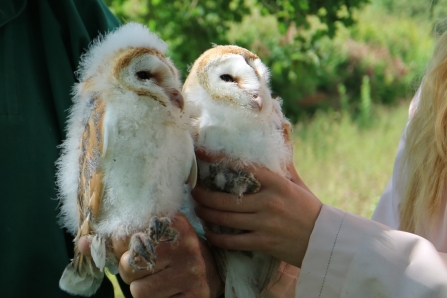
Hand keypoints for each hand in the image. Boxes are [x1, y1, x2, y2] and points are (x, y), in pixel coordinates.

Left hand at [79, 213, 223, 297]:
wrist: (213, 273)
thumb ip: (120, 239)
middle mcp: (184, 244)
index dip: (120, 247)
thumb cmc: (175, 253)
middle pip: (130, 263)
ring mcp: (191, 271)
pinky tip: (166, 292)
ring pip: (138, 290)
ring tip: (156, 281)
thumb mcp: (155, 237)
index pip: (126, 235)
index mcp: (174, 223)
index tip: (130, 248)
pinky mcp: (193, 295)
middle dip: (129, 271)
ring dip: (140, 289)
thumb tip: (82, 243)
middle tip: (144, 268)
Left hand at [192, 151, 322, 267]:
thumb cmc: (309, 209)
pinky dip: (219, 238)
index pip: (244, 168)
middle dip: (205, 195)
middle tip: (193, 191)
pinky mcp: (264, 242)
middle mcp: (269, 202)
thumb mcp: (297, 185)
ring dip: (208, 214)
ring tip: (198, 208)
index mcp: (277, 184)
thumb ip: (284, 167)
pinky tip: (210, 233)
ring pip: (227, 219)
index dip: (219, 160)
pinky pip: (234, 241)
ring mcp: (266, 224)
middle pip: (227, 198)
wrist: (326, 239)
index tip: (202, 154)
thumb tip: (279, 143)